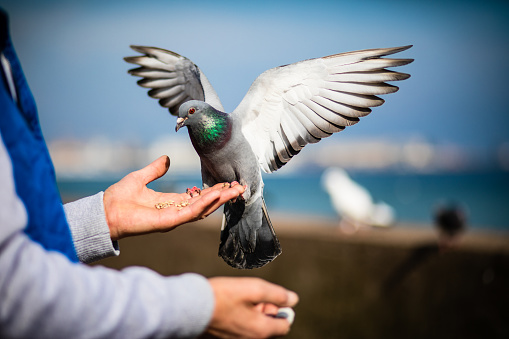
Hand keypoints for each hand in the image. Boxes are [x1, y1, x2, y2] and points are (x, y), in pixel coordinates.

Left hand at [103, 155, 244, 239]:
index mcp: (170, 202)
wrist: (105, 211)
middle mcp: (175, 211)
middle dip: (223, 195)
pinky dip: (205, 204)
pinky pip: (191, 212)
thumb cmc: (119, 197)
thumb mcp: (140, 177)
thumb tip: (166, 158)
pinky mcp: (168, 221)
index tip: (226, 183)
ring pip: (203, 209)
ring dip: (220, 199)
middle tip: (240, 187)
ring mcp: (173, 217)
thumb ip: (155, 169)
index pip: (197, 197)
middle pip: (205, 203)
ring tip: (235, 190)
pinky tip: (216, 195)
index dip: (213, 190)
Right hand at [204, 277, 298, 338]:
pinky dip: (241, 317)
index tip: (268, 297)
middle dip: (266, 309)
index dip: (281, 309)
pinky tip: (230, 305)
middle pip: (269, 326)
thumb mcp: (254, 289)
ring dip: (253, 312)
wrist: (192, 307)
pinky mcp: (226, 337)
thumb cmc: (223, 296)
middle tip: (253, 295)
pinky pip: (241, 328)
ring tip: (240, 297)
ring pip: (255, 326)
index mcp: (261, 331)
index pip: (284, 325)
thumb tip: (293, 300)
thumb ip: (277, 295)